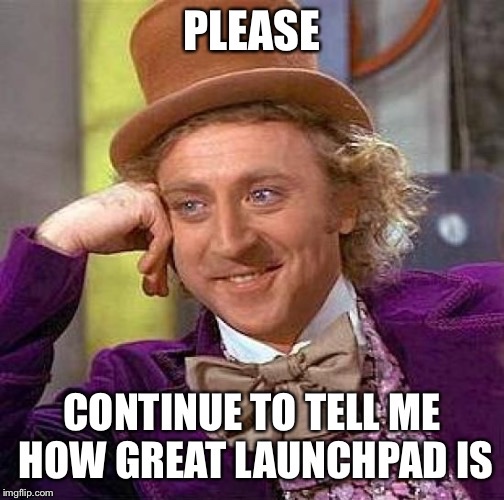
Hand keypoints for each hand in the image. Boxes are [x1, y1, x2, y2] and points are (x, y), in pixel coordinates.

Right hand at [36, 182, 171, 296]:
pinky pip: (163, 235)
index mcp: (145, 196)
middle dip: (164, 265)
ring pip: (169, 236)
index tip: (158, 283)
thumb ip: (152, 239)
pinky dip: (155, 256)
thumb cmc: (95, 235)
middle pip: (170, 232)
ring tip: (149, 284)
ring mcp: (149, 193)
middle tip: (158, 290)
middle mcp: (149, 190)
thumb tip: (175, 258)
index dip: (164, 258)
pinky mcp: (148, 201)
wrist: (69, 232)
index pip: (166, 228)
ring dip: (159, 265)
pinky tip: (143, 269)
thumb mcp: (132, 237)